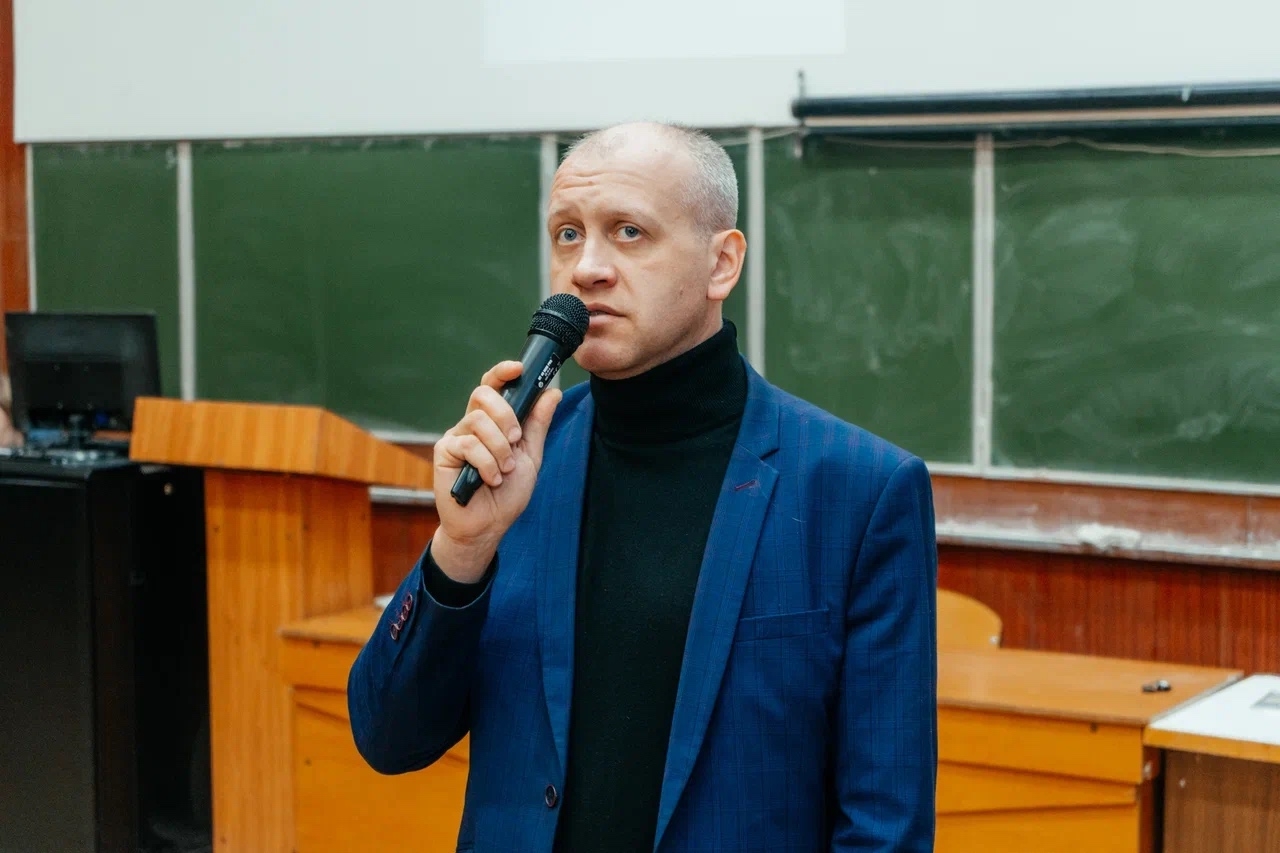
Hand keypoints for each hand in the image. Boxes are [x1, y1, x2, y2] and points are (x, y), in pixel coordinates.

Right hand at [431, 360, 561, 582]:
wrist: (488, 526)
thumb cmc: (506, 494)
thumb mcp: (531, 457)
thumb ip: (538, 425)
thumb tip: (552, 392)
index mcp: (492, 422)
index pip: (493, 386)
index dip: (502, 372)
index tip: (518, 368)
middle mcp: (471, 424)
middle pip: (482, 394)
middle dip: (505, 415)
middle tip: (516, 440)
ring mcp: (456, 437)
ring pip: (478, 421)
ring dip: (499, 448)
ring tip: (504, 470)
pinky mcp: (444, 452)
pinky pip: (468, 444)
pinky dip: (486, 463)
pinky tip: (490, 479)